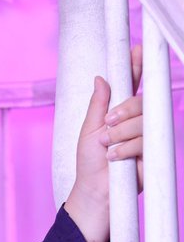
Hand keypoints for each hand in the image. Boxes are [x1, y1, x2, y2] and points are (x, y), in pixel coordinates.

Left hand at [65, 43, 143, 241]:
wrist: (95, 192)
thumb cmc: (90, 163)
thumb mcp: (88, 130)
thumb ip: (97, 104)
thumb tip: (101, 78)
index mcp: (120, 110)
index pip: (132, 83)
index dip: (137, 65)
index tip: (138, 49)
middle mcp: (136, 119)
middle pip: (141, 99)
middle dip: (123, 109)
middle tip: (107, 124)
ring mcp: (146, 134)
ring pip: (143, 120)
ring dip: (121, 133)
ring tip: (107, 147)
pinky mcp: (153, 151)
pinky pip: (145, 140)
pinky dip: (127, 148)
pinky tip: (116, 157)